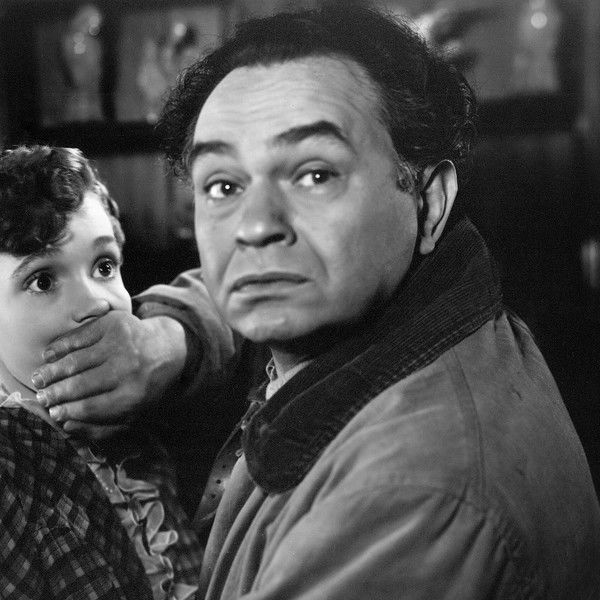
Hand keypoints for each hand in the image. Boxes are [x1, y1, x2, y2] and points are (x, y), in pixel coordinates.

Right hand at [32, 310, 187, 439]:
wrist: (168, 348)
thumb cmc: (145, 386)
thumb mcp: (134, 413)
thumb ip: (102, 427)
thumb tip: (66, 427)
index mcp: (134, 395)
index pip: (93, 406)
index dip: (68, 411)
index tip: (52, 412)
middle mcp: (128, 369)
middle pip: (81, 384)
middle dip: (55, 392)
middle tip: (40, 396)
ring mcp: (121, 344)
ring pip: (76, 360)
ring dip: (52, 370)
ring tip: (38, 378)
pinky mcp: (114, 324)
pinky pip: (79, 337)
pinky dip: (60, 346)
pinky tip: (49, 355)